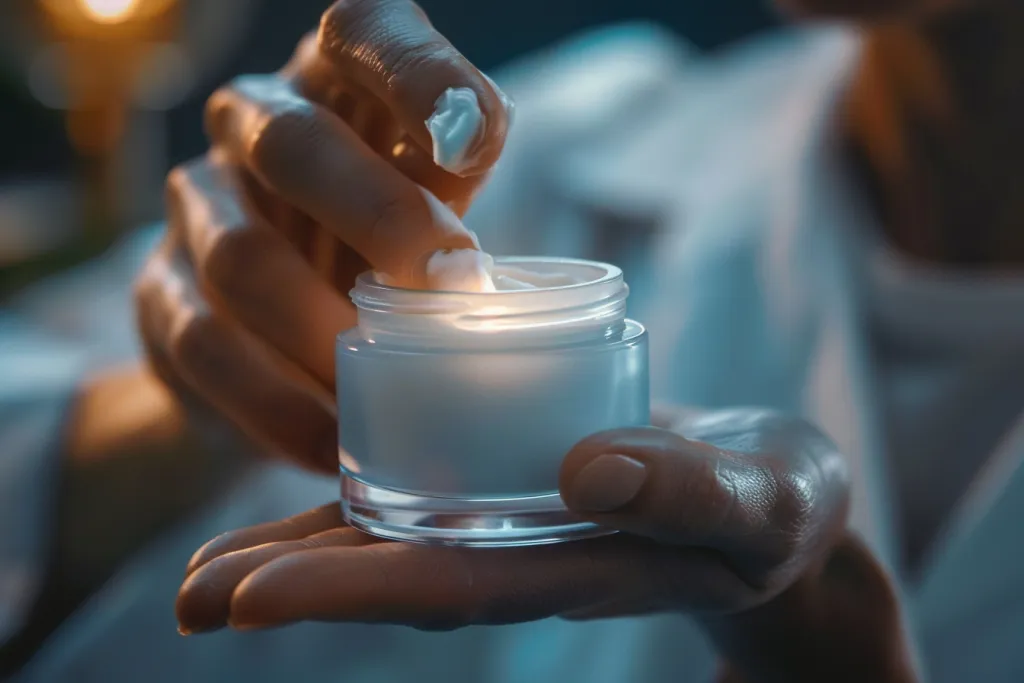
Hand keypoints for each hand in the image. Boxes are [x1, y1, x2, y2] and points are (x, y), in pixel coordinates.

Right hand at [134, 0, 511, 473]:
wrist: (279, 320)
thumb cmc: (384, 237)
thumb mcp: (436, 197)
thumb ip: (457, 200)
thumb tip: (475, 248)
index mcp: (337, 82)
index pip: (364, 33)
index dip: (416, 73)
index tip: (471, 136)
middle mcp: (255, 125)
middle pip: (294, 143)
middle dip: (379, 214)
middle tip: (452, 282)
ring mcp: (198, 206)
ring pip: (241, 258)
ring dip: (323, 330)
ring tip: (387, 388)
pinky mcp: (162, 294)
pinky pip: (208, 351)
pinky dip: (277, 406)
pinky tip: (331, 442)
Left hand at [177, 408, 914, 680]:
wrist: (777, 500)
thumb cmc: (780, 503)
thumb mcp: (761, 496)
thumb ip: (689, 488)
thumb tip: (590, 470)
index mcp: (583, 566)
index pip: (454, 583)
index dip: (350, 588)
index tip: (247, 598)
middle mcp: (535, 556)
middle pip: (404, 573)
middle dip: (296, 584)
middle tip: (186, 600)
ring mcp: (523, 526)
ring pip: (406, 541)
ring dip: (304, 555)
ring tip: (200, 578)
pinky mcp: (524, 487)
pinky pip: (438, 495)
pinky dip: (367, 499)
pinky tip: (307, 498)